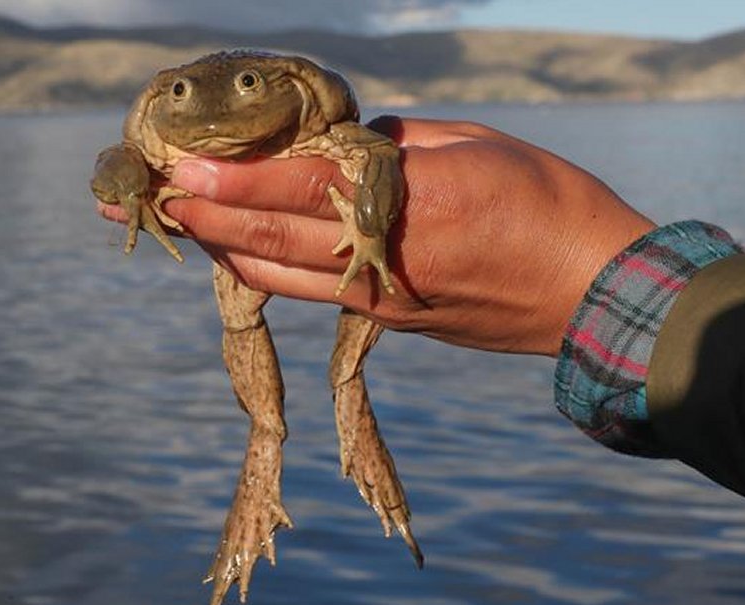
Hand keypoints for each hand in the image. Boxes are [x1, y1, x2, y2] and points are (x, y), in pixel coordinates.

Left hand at [97, 117, 654, 356]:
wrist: (595, 297)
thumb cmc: (549, 203)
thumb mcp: (474, 145)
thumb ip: (394, 145)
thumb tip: (339, 146)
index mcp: (410, 203)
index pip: (301, 189)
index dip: (233, 179)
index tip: (178, 168)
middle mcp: (382, 259)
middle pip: (272, 240)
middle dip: (205, 216)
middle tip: (150, 197)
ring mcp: (379, 299)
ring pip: (280, 276)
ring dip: (223, 248)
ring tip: (178, 224)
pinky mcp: (387, 321)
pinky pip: (308, 292)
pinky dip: (266, 271)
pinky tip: (240, 254)